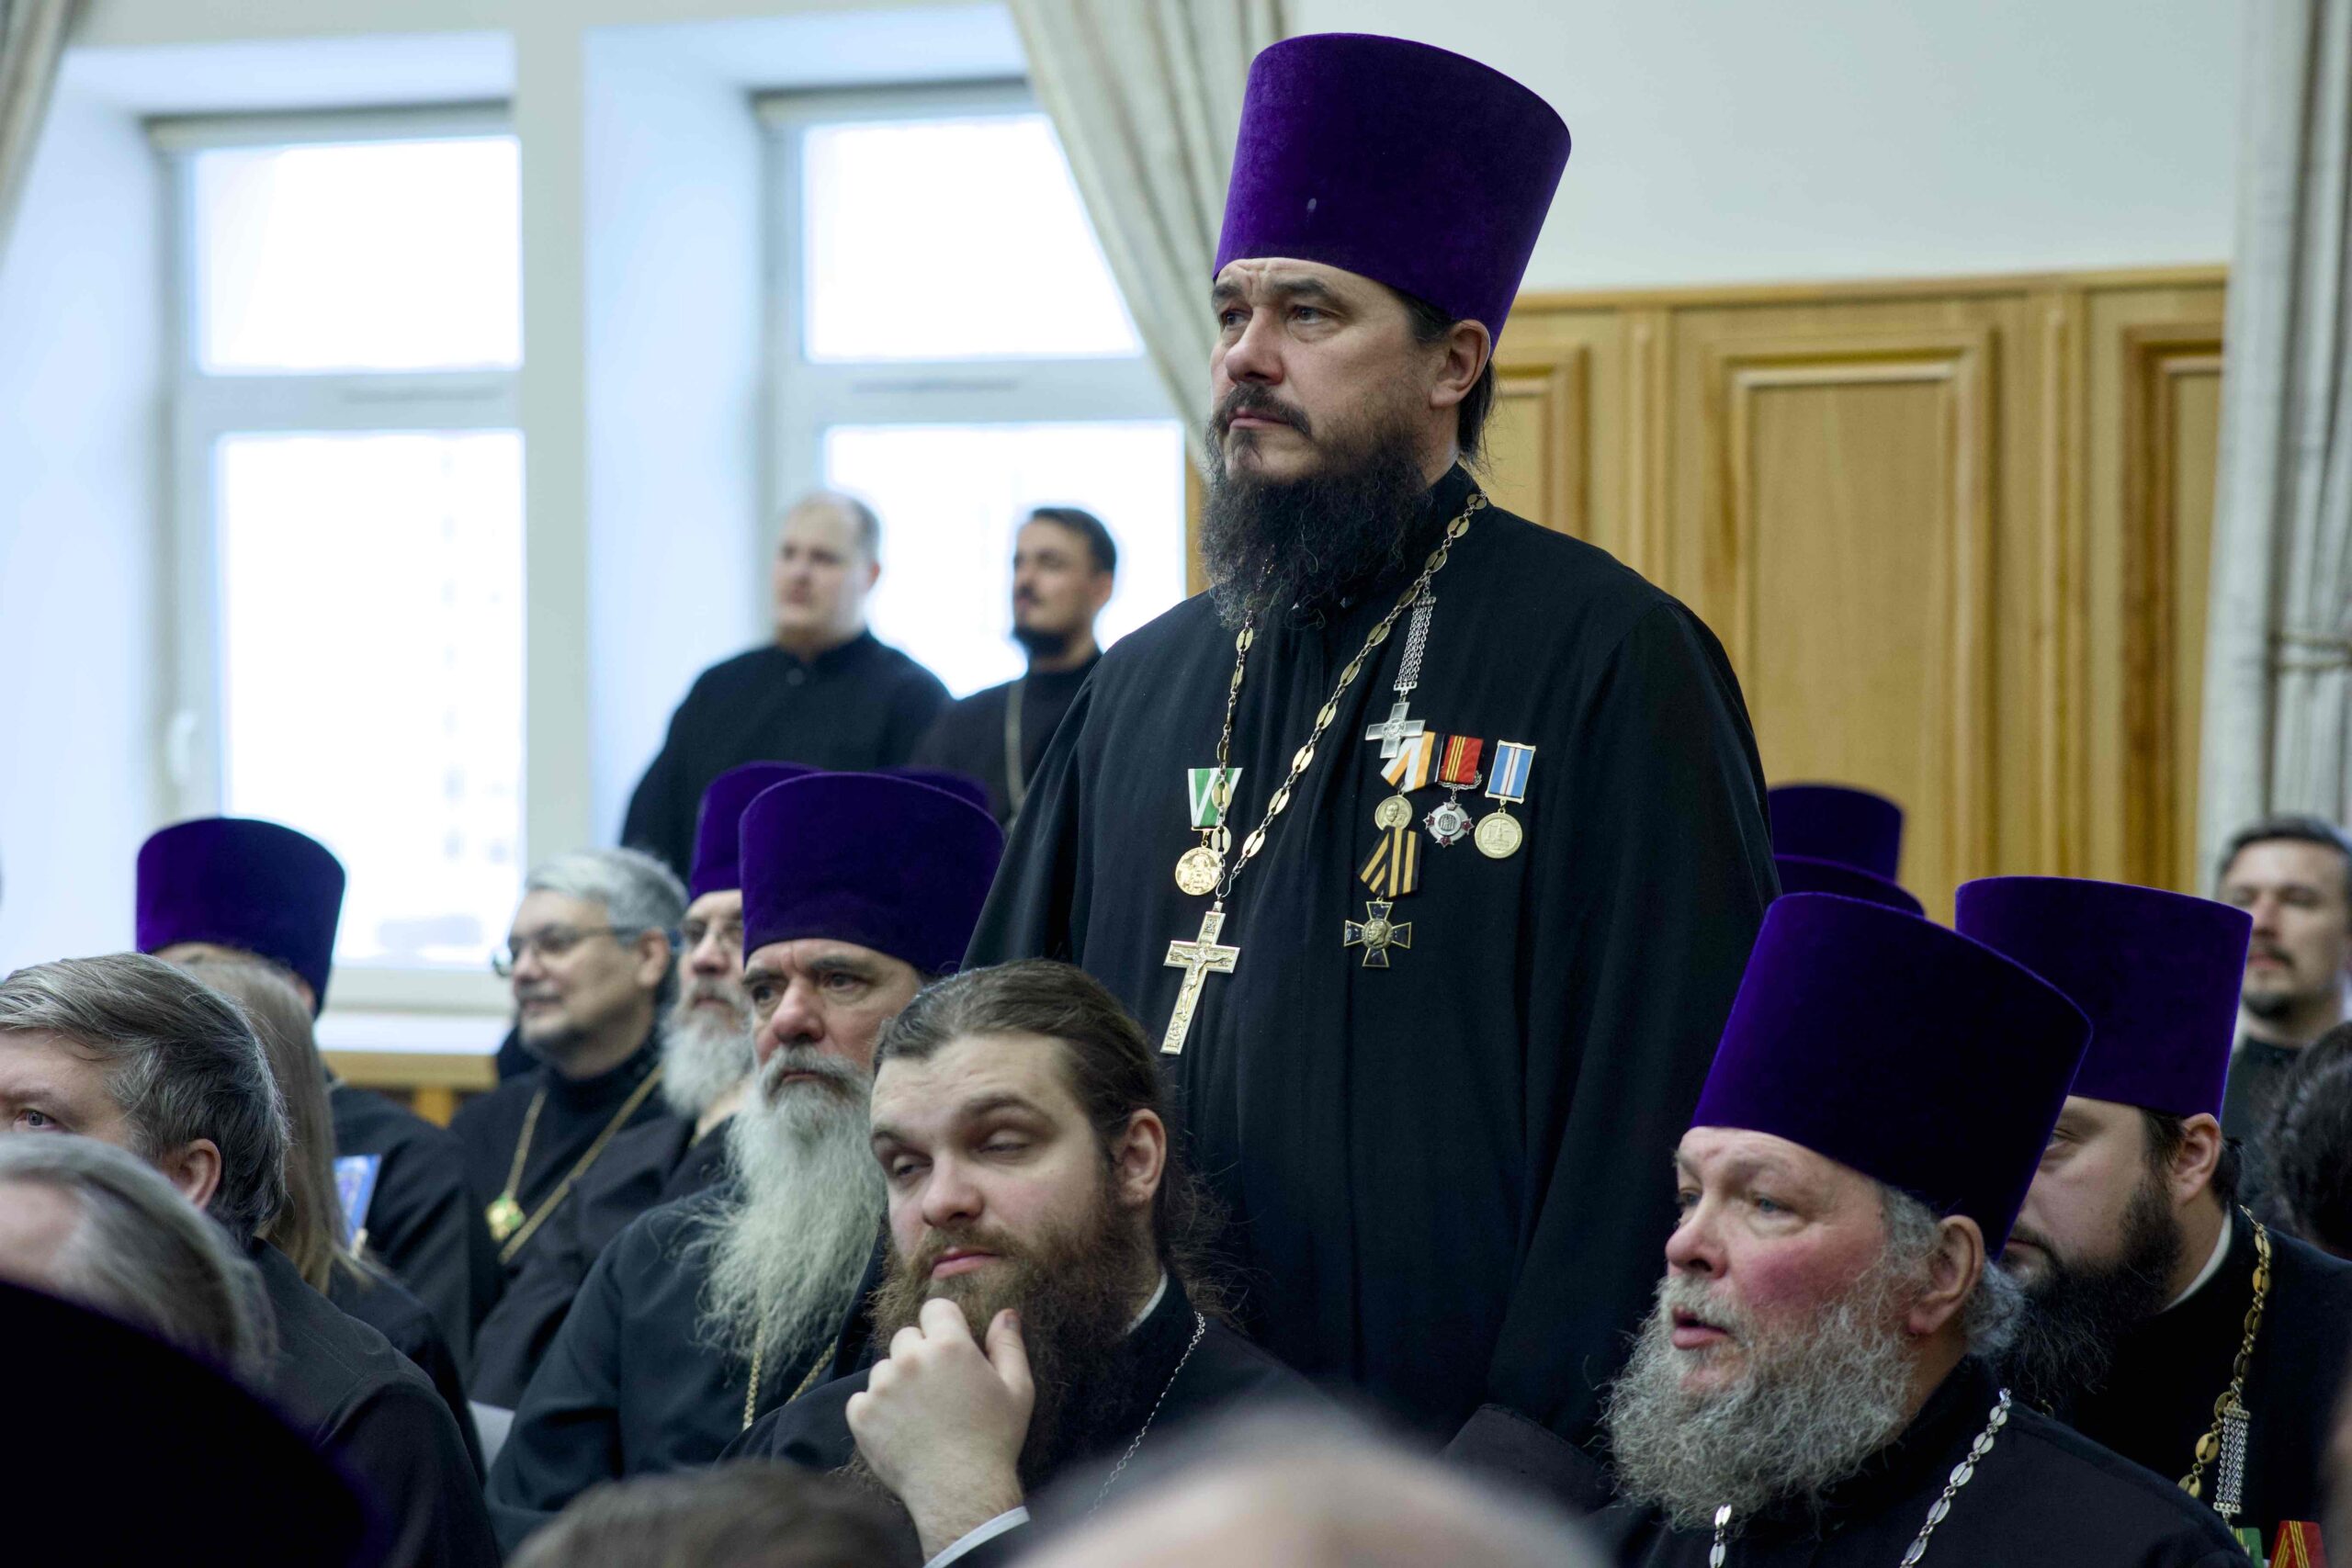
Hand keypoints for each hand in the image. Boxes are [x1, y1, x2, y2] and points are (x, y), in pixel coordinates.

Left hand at [847, 1298, 1033, 1555]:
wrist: (960, 1492)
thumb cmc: (994, 1440)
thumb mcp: (1017, 1389)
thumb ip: (1009, 1345)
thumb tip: (1005, 1313)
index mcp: (949, 1345)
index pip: (934, 1308)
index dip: (944, 1325)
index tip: (950, 1347)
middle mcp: (910, 1358)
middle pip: (906, 1337)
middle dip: (920, 1353)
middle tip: (937, 1388)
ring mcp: (882, 1386)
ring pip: (884, 1368)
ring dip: (897, 1381)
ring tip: (919, 1414)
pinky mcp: (861, 1414)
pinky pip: (863, 1398)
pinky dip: (877, 1409)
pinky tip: (900, 1428)